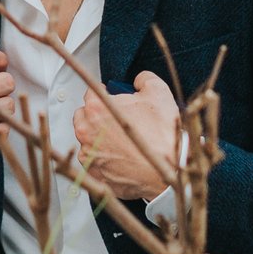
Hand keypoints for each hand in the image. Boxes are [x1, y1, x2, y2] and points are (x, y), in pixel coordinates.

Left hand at [74, 72, 181, 201]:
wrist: (169, 171)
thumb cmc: (162, 135)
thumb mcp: (159, 93)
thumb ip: (144, 79)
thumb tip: (139, 80)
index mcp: (97, 108)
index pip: (91, 92)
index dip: (105, 92)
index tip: (113, 96)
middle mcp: (87, 131)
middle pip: (84, 116)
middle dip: (97, 115)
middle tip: (117, 118)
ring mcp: (89, 155)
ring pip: (87, 140)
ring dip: (99, 138)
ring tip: (121, 140)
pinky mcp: (94, 174)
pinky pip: (93, 162)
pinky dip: (103, 159)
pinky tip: (120, 157)